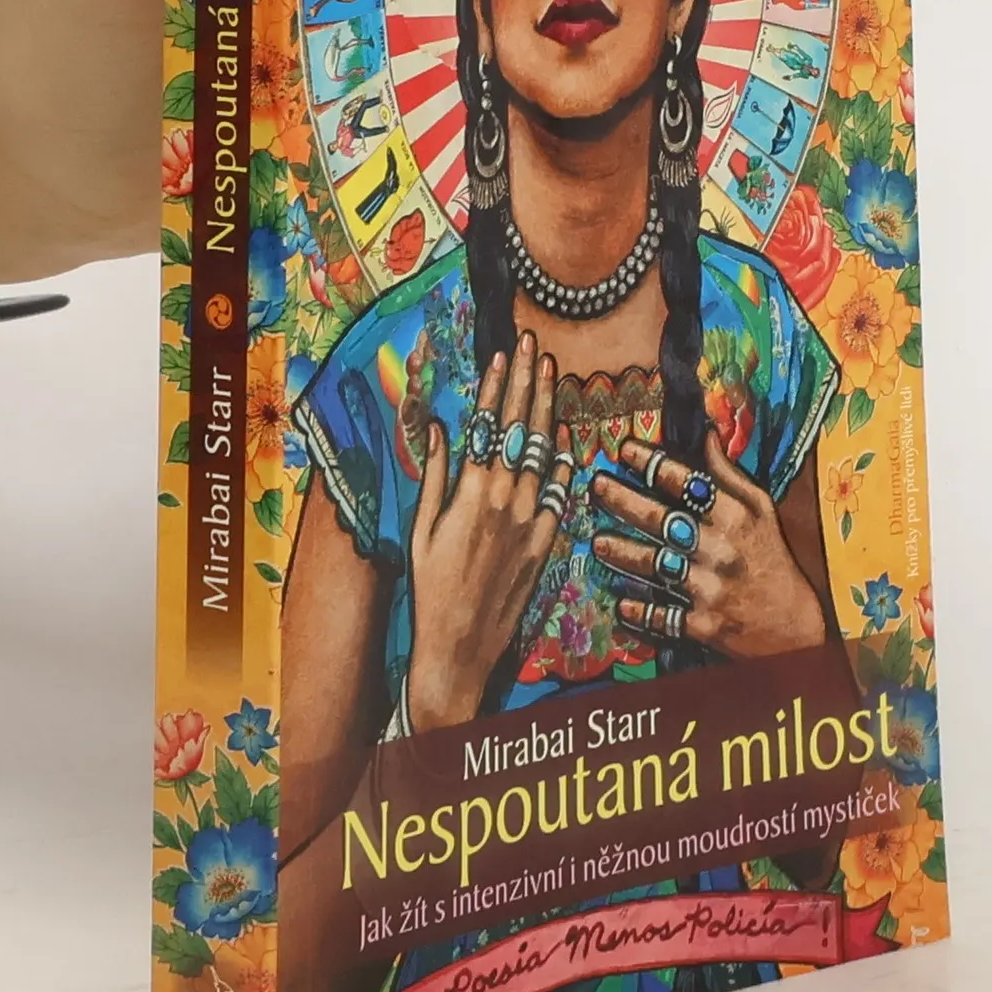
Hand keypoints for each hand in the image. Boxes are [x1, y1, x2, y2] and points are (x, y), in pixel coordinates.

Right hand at [405, 330, 575, 731]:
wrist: (460, 645)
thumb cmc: (431, 589)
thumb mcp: (422, 530)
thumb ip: (435, 477)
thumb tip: (438, 430)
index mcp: (470, 493)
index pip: (489, 426)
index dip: (497, 387)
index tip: (503, 354)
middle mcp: (504, 500)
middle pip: (522, 429)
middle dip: (527, 382)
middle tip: (533, 346)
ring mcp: (529, 521)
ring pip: (545, 454)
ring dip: (548, 411)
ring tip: (551, 375)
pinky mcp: (545, 543)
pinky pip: (559, 495)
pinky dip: (564, 465)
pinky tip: (570, 439)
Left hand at [592, 433, 826, 658]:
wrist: (794, 626)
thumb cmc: (772, 559)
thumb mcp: (762, 511)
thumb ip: (730, 475)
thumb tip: (708, 436)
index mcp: (735, 518)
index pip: (688, 483)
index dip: (653, 464)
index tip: (624, 448)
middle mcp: (720, 549)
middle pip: (663, 521)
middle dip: (624, 500)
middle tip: (596, 486)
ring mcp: (710, 588)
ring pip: (656, 566)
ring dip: (623, 553)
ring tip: (598, 542)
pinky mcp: (703, 624)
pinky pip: (663, 615)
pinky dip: (641, 611)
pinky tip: (621, 604)